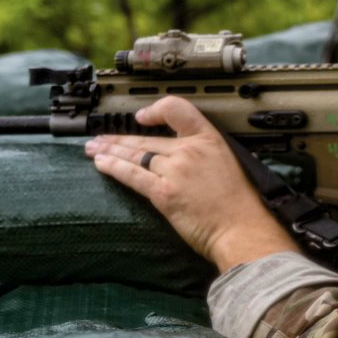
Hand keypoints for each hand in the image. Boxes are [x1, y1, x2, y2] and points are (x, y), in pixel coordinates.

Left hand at [85, 96, 299, 272]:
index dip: (155, 110)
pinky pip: (132, 175)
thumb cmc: (240, 203)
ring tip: (94, 149)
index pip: (177, 110)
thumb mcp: (229, 163)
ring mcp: (175, 170)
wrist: (242, 228)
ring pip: (135, 155)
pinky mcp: (163, 193)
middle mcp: (190, 150)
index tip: (142, 117)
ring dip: (111, 152)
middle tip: (102, 139)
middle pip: (147, 138)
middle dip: (119, 139)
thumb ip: (204, 154)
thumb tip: (180, 154)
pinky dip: (114, 168)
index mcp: (210, 139)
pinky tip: (102, 164)